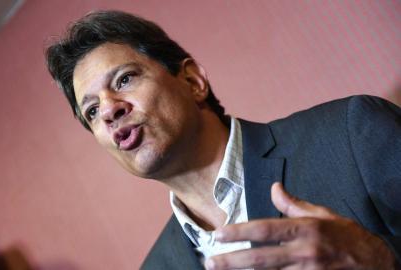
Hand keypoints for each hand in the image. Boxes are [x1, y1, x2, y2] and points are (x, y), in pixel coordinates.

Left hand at [205, 182, 396, 269]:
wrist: (377, 263)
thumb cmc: (346, 236)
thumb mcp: (322, 214)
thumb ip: (294, 203)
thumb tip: (274, 187)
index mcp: (305, 229)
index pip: (265, 229)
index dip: (239, 232)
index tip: (218, 234)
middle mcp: (305, 252)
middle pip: (261, 258)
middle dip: (232, 261)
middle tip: (211, 262)